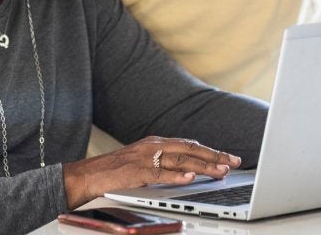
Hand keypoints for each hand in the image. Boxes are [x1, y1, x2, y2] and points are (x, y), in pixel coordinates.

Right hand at [61, 136, 241, 207]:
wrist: (87, 175)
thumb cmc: (115, 171)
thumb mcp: (143, 161)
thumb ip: (164, 163)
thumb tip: (190, 171)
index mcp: (156, 142)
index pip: (190, 144)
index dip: (211, 151)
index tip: (228, 158)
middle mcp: (153, 146)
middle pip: (190, 149)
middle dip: (214, 156)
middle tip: (233, 162)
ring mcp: (145, 158)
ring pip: (180, 160)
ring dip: (202, 166)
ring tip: (220, 171)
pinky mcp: (136, 171)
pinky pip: (160, 173)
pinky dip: (177, 175)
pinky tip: (190, 178)